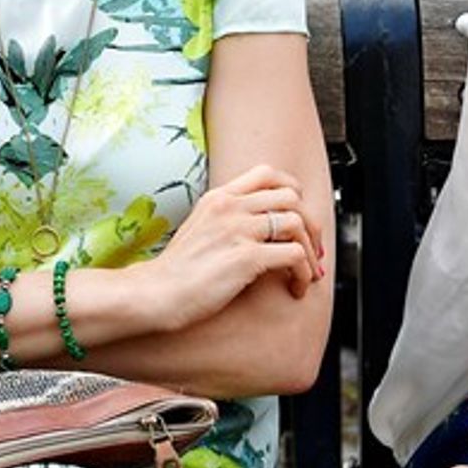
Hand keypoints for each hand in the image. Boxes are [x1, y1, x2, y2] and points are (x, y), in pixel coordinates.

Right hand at [140, 164, 322, 329]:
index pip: (268, 173)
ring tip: (306, 273)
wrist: (156, 294)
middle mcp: (230, 207)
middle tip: (311, 249)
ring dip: (310, 250)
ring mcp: (238, 230)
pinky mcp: (247, 257)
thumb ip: (225, 220)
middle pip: (291, 196)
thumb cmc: (176, 272)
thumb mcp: (199, 230)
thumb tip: (259, 229)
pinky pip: (294, 255)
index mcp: (218, 197)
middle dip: (309, 224)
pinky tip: (295, 287)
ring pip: (297, 222)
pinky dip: (302, 272)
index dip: (292, 192)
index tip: (299, 216)